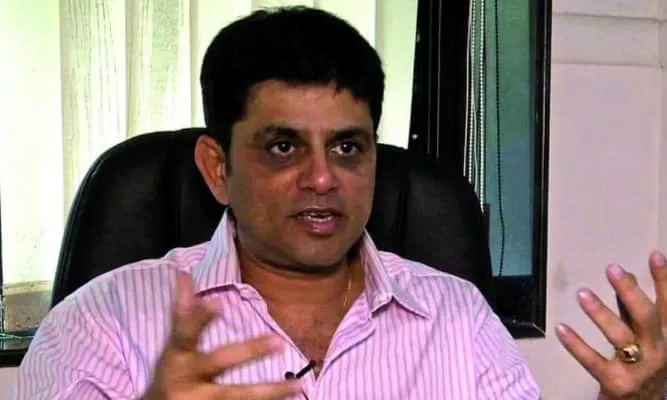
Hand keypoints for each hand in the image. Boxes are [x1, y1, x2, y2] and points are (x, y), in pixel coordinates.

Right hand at [141, 271, 301, 399]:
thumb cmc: (170, 375)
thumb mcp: (173, 347)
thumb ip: (184, 312)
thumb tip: (184, 272)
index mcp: (176, 357)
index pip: (185, 332)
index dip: (199, 318)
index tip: (217, 304)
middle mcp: (187, 379)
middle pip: (220, 363)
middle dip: (250, 352)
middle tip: (280, 341)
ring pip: (238, 396)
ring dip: (270, 391)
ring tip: (298, 384)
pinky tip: (292, 399)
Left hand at [556, 251, 666, 398]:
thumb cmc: (643, 364)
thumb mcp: (646, 335)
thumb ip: (633, 307)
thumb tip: (625, 274)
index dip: (664, 280)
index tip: (655, 254)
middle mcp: (658, 351)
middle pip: (646, 317)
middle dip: (630, 291)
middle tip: (612, 268)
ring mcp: (639, 369)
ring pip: (621, 337)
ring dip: (601, 313)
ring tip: (581, 293)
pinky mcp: (617, 384)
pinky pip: (594, 362)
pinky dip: (577, 345)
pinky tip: (561, 329)